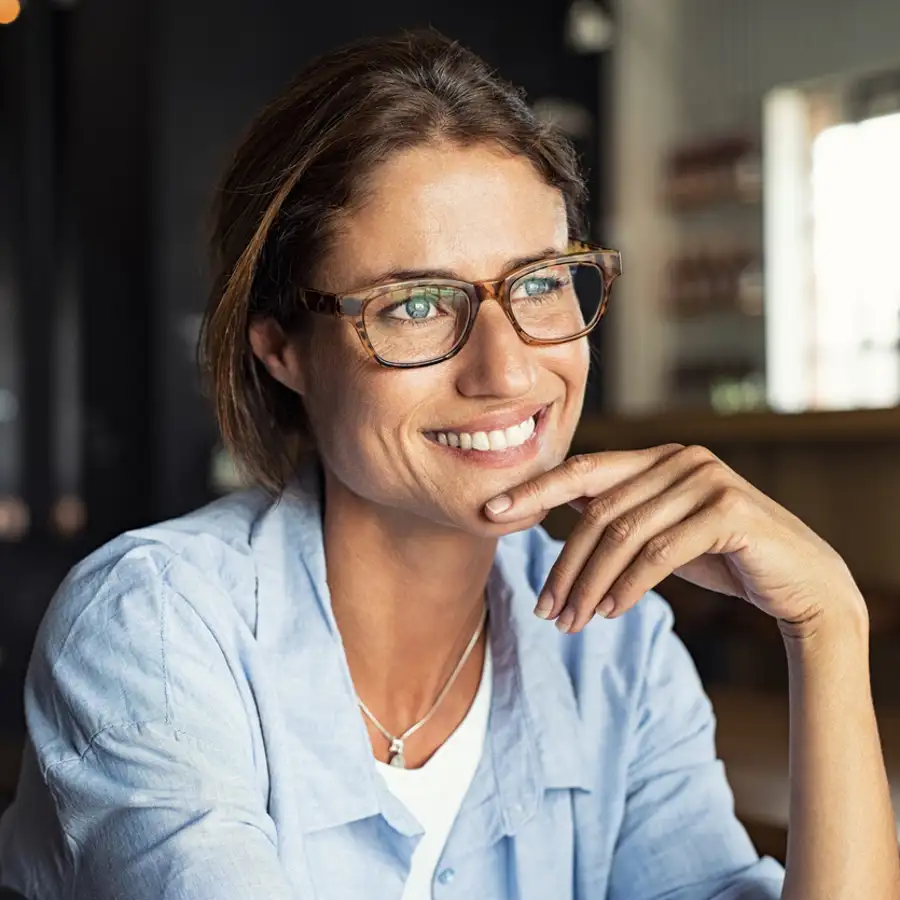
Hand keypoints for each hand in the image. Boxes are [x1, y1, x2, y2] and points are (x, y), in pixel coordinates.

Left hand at [484, 444, 862, 634]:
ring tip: (570, 622)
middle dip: (565, 565)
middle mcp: (680, 459)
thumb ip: (620, 515)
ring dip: (590, 584)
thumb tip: (558, 513)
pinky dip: (628, 586)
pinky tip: (610, 611)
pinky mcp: (728, 511)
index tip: (491, 512)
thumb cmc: (725, 558)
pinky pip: (660, 552)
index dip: (534, 490)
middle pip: (598, 511)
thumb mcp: (663, 533)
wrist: (802, 584)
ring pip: (623, 534)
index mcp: (658, 457)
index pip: (583, 470)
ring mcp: (706, 480)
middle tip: (545, 610)